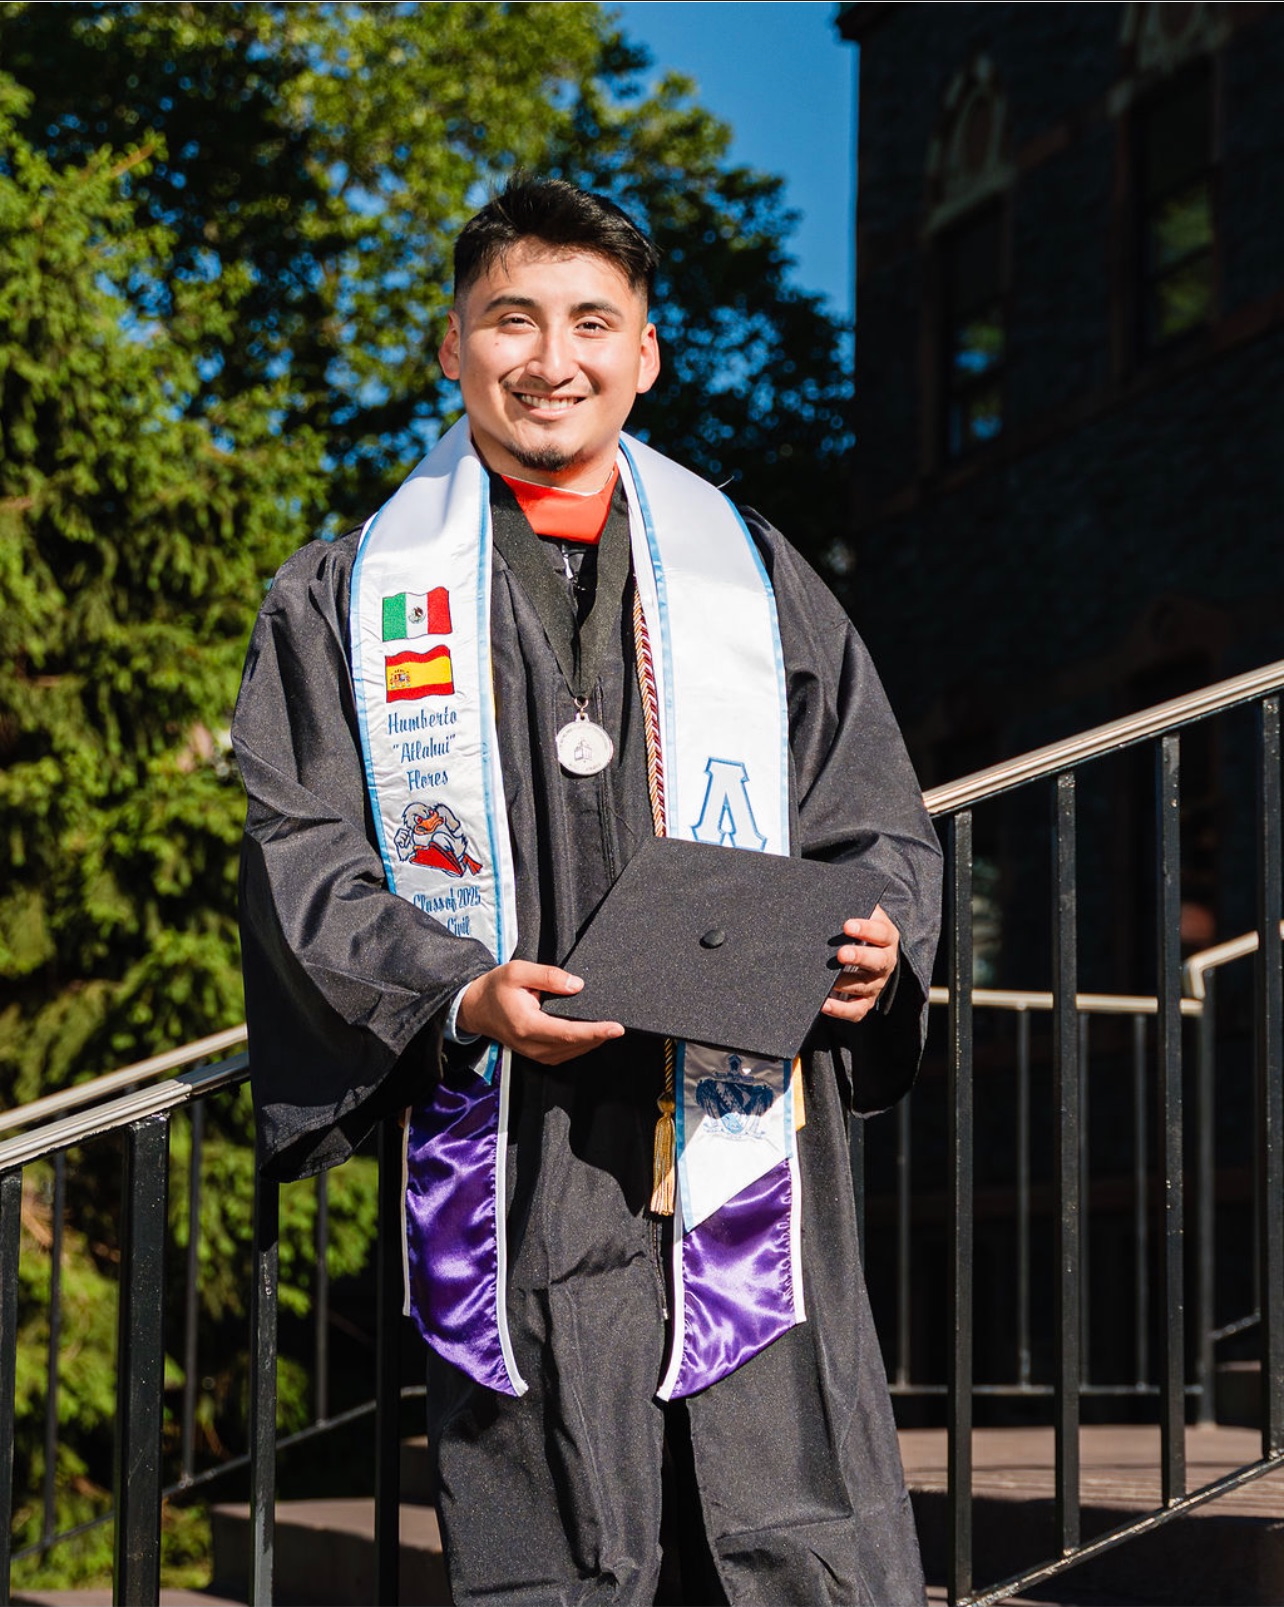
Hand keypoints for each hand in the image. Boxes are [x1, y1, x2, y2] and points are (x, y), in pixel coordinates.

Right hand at [456, 961, 623, 1065]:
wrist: (475, 1007)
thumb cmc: (495, 988)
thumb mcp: (518, 971)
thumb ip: (548, 976)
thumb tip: (576, 985)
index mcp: (527, 1025)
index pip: (568, 1032)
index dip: (595, 1031)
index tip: (616, 1027)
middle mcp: (530, 1044)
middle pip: (573, 1045)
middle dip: (598, 1037)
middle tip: (617, 1026)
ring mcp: (532, 1052)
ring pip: (570, 1053)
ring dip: (590, 1043)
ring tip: (607, 1030)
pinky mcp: (534, 1054)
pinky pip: (562, 1054)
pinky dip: (578, 1046)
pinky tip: (589, 1037)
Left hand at [821, 904, 899, 1023]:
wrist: (868, 950)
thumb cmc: (857, 930)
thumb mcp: (860, 914)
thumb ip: (851, 904)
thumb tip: (827, 894)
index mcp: (886, 937)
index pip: (881, 933)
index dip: (867, 929)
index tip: (847, 925)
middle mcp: (885, 962)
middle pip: (878, 962)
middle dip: (860, 957)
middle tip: (840, 954)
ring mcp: (876, 983)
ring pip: (865, 987)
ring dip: (846, 984)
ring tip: (827, 982)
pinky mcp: (866, 1001)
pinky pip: (856, 1010)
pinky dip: (841, 1010)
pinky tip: (823, 1004)